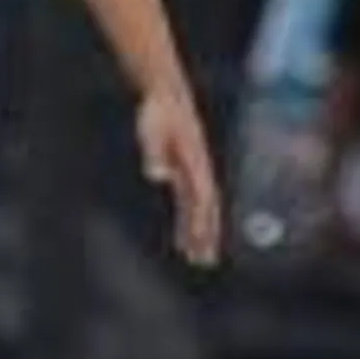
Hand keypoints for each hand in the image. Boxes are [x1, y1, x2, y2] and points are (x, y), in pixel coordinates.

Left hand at [138, 86, 222, 267]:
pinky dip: (188, 224)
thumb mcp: (152, 129)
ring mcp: (193, 174)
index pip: (202, 199)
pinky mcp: (185, 174)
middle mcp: (198, 172)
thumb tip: (157, 176)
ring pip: (200, 211)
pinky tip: (182, 241)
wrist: (166, 96)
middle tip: (204, 262)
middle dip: (206, 236)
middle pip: (206, 210)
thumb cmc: (158, 113)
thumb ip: (154, 153)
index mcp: (195, 163)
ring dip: (199, 235)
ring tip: (198, 259)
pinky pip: (190, 205)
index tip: (200, 244)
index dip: (201, 223)